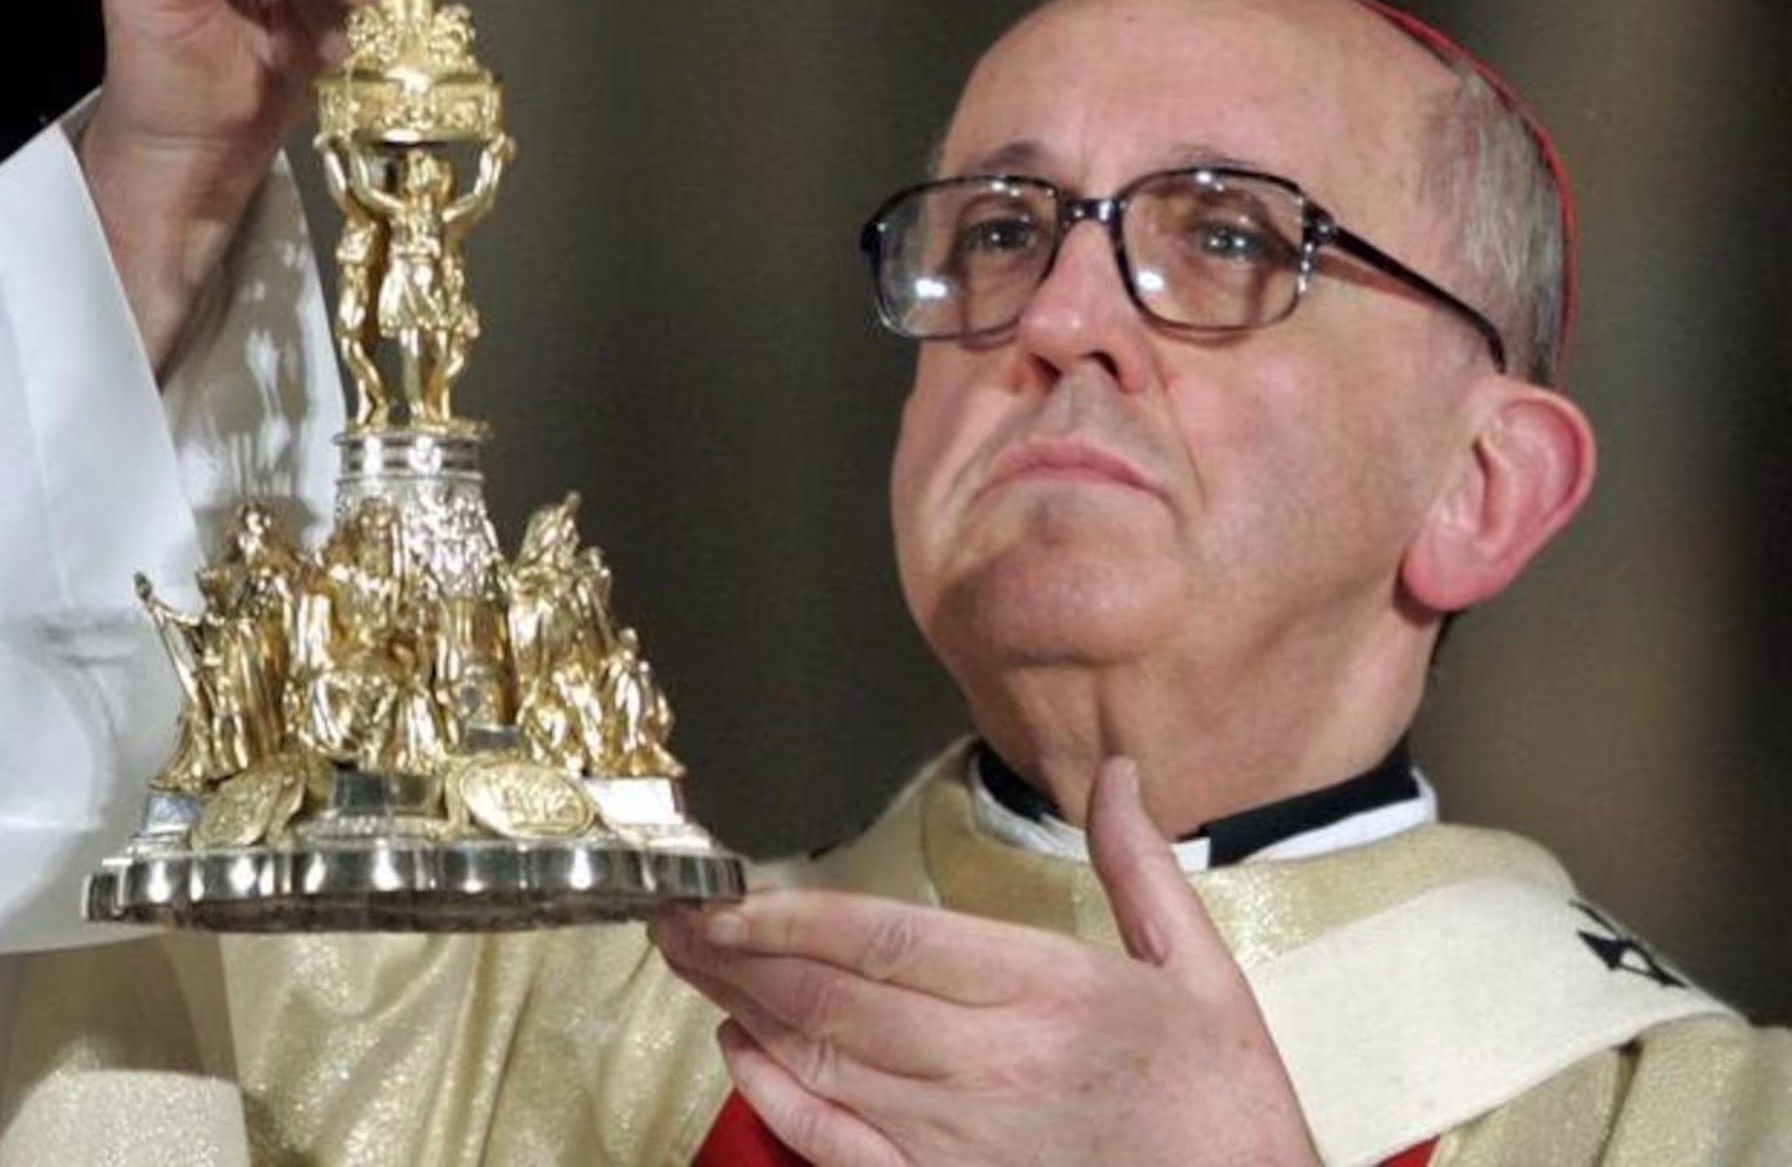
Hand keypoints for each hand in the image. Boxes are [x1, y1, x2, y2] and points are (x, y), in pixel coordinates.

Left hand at [650, 759, 1317, 1166]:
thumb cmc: (1223, 1103)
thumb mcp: (1201, 970)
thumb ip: (1138, 864)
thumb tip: (1116, 769)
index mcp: (1047, 992)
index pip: (889, 942)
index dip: (792, 918)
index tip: (729, 894)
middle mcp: (989, 1065)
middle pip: (833, 1001)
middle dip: (738, 956)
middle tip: (672, 914)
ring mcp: (960, 1142)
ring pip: (824, 1067)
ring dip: (744, 1011)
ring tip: (688, 963)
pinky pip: (842, 1151)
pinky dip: (780, 1104)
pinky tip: (739, 1057)